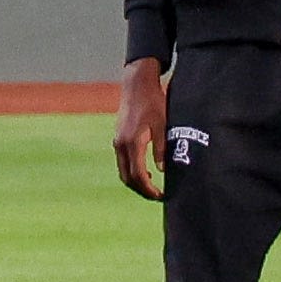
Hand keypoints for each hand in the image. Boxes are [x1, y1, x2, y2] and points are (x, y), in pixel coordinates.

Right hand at [113, 56, 167, 199]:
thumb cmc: (153, 102)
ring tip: (152, 187)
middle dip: (141, 190)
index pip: (138, 175)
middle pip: (127, 177)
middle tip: (156, 196)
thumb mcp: (163, 125)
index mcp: (133, 143)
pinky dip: (132, 171)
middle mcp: (121, 145)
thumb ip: (162, 148)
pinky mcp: (118, 138)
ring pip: (123, 171)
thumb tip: (162, 170)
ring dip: (135, 182)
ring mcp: (117, 142)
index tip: (160, 196)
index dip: (148, 189)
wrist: (137, 85)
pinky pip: (122, 162)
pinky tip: (146, 172)